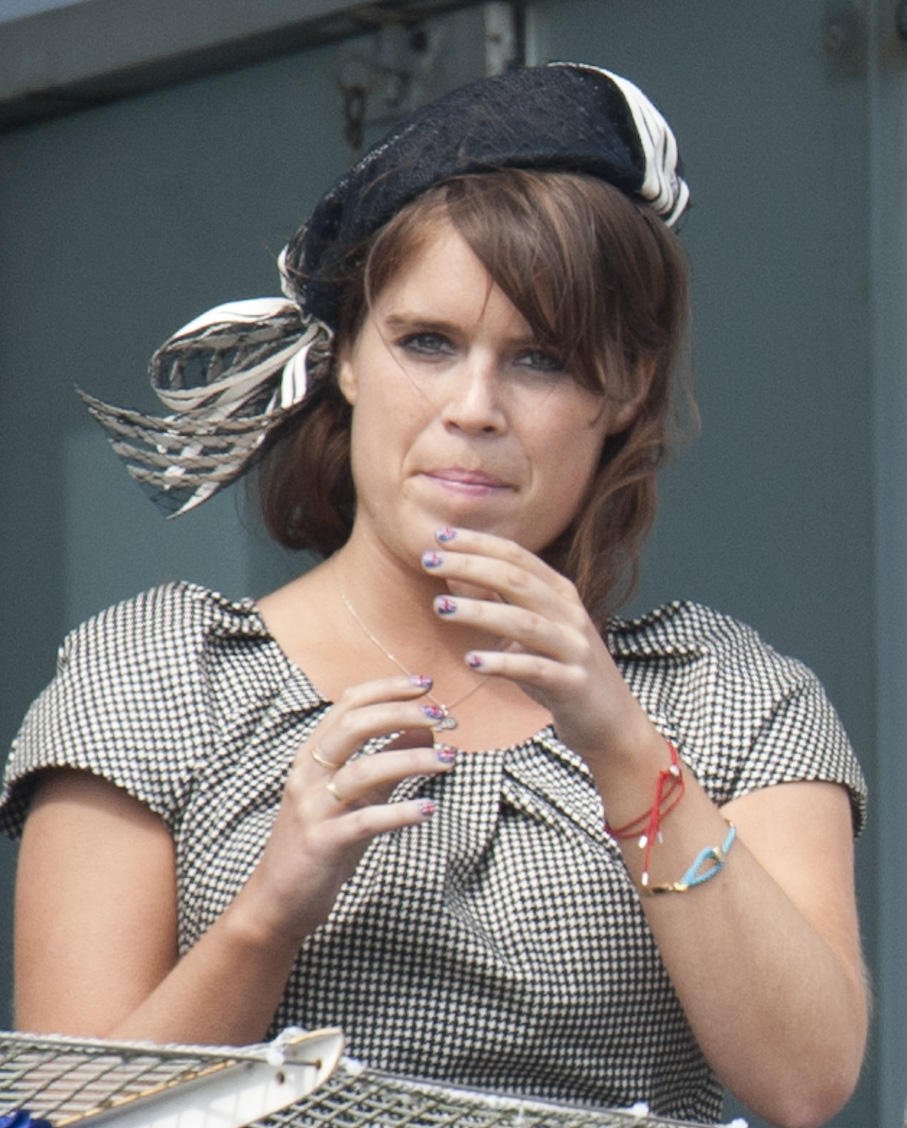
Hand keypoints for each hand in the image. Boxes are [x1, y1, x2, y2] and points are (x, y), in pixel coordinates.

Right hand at [232, 674, 454, 951]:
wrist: (279, 900)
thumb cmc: (322, 840)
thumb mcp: (358, 794)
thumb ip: (389, 759)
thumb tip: (426, 727)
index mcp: (313, 755)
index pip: (348, 703)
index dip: (388, 688)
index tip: (426, 683)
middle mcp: (308, 774)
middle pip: (354, 725)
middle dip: (402, 713)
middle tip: (443, 714)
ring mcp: (313, 808)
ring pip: (363, 770)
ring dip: (412, 759)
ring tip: (450, 760)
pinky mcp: (322, 843)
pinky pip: (366, 820)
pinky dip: (401, 812)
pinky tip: (429, 809)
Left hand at [422, 527, 651, 762]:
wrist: (612, 722)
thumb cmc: (562, 672)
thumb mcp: (528, 634)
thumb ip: (496, 604)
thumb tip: (453, 576)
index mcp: (560, 595)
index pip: (516, 557)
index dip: (478, 543)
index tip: (439, 535)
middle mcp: (569, 614)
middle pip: (517, 580)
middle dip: (471, 566)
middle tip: (427, 560)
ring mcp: (574, 648)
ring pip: (524, 621)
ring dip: (479, 611)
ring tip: (440, 607)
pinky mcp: (574, 684)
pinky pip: (535, 669)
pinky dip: (503, 663)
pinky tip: (472, 661)